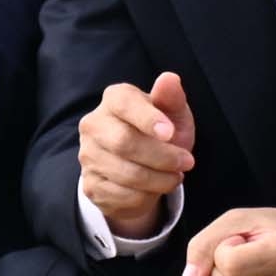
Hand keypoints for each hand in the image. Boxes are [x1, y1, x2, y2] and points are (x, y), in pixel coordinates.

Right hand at [78, 70, 194, 237]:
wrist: (144, 167)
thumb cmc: (160, 132)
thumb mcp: (173, 114)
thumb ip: (171, 97)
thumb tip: (169, 79)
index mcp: (114, 99)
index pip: (124, 103)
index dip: (148, 118)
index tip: (170, 133)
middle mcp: (93, 124)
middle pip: (124, 142)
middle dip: (162, 156)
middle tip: (187, 162)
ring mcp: (88, 156)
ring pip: (126, 173)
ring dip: (159, 179)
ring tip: (175, 175)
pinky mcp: (91, 185)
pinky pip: (122, 196)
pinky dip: (147, 196)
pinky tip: (156, 188)